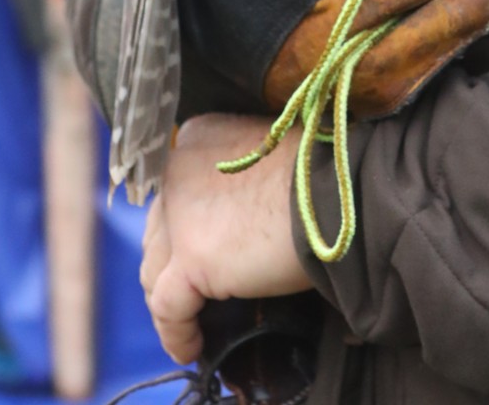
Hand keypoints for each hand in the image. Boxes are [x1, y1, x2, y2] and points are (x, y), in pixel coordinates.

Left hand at [140, 114, 312, 364]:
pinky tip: (192, 349)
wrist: (336, 191)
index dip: (181, 228)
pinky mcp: (191, 259)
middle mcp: (177, 171)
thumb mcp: (262, 160)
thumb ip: (233, 183)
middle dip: (169, 264)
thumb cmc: (317, 172)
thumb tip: (230, 221)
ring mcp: (180, 215)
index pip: (173, 194)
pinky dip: (176, 333)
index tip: (199, 251)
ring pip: (153, 270)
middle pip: (158, 231)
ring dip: (167, 299)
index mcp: (196, 139)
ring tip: (190, 324)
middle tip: (193, 293)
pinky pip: (168, 309)